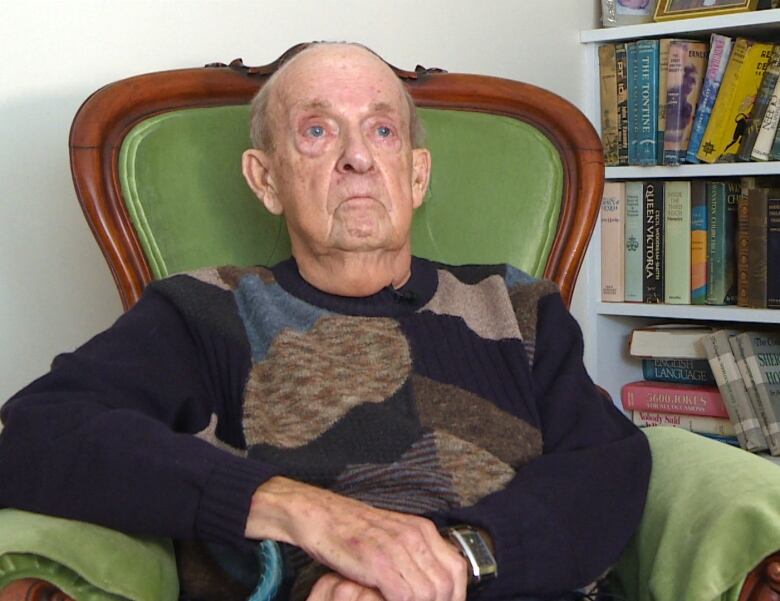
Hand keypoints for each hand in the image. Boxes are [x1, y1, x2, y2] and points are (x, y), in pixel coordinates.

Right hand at [245, 476, 468, 600]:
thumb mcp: (394, 534)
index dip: (455, 595)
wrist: (320, 515)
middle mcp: (414, 536)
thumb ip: (416, 553)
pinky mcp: (377, 562)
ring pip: (429, 594)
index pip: (457, 569)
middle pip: (446, 585)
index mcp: (422, 529)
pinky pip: (404, 597)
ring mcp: (396, 548)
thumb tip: (436, 582)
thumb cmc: (354, 530)